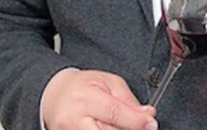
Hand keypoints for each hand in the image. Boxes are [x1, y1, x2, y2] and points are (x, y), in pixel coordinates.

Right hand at [42, 68, 157, 129]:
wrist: (55, 96)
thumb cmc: (84, 86)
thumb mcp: (108, 82)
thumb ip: (128, 100)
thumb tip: (148, 115)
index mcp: (85, 98)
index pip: (114, 113)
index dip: (136, 121)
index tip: (151, 123)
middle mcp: (74, 120)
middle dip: (130, 129)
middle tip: (143, 125)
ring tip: (123, 123)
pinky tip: (110, 128)